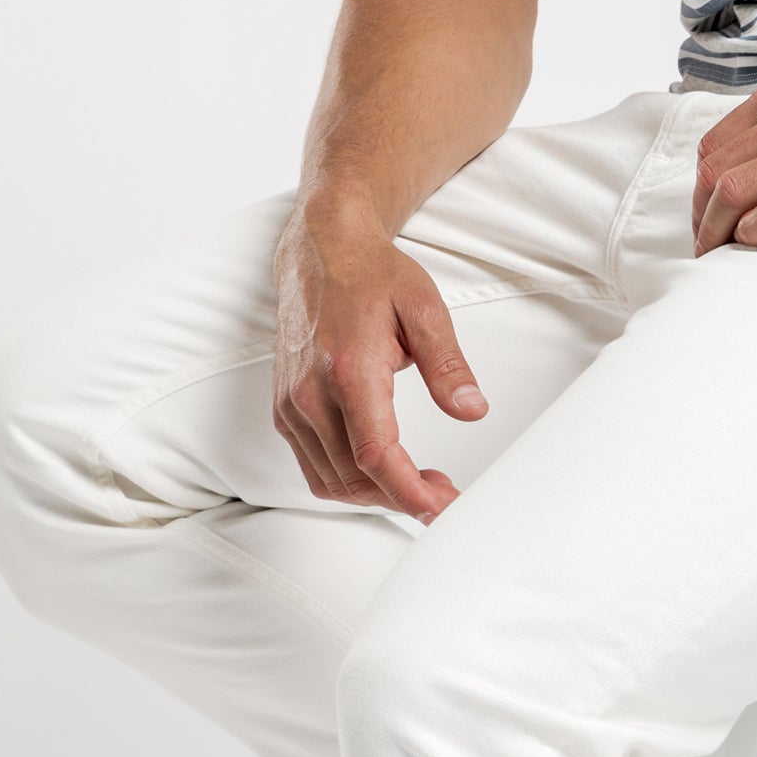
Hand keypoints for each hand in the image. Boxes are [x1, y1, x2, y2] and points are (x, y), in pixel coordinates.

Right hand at [270, 207, 488, 525]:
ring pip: (330, 480)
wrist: (322, 249)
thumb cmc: (374, 274)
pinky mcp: (284, 408)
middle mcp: (311, 394)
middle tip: (444, 492)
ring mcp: (292, 404)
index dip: (410, 492)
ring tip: (419, 482)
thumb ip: (448, 364)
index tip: (442, 508)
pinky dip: (348, 480)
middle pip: (355, 478)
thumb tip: (472, 409)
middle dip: (402, 498)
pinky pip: (313, 465)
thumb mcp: (425, 308)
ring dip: (375, 495)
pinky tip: (382, 468)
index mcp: (349, 369)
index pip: (377, 455)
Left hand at [690, 64, 756, 252]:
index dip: (701, 189)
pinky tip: (756, 247)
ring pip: (734, 192)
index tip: (708, 218)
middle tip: (708, 248)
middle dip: (702, 217)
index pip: (714, 147)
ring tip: (722, 259)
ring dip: (718, 232)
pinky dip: (753, 234)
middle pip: (715, 174)